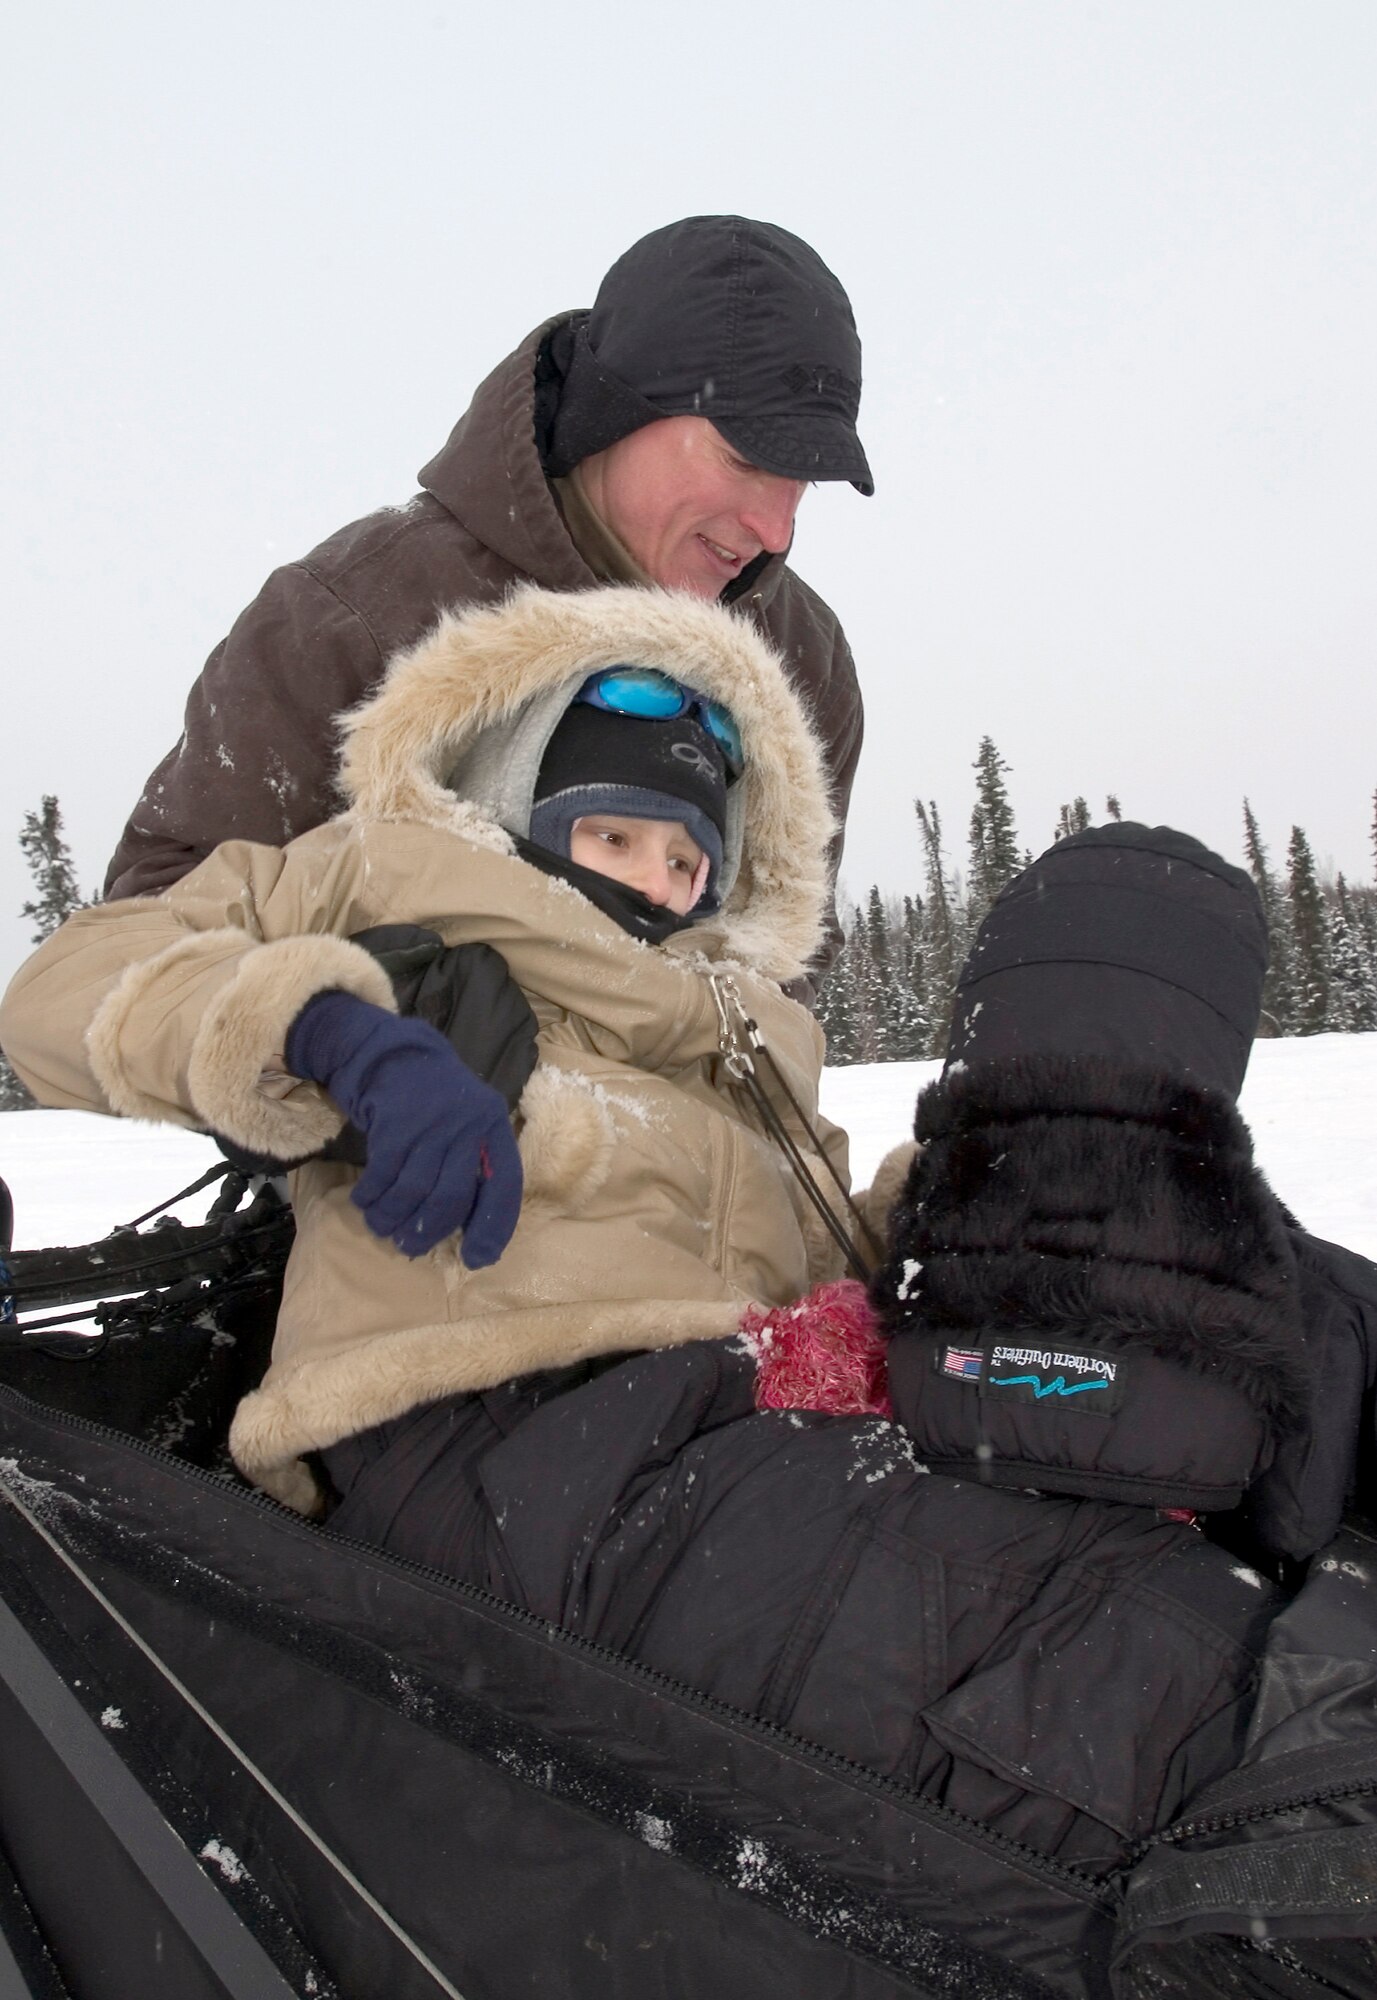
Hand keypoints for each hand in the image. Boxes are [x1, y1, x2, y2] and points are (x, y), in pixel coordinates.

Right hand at [286, 991, 521, 1265]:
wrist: (397, 1055)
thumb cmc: (438, 1106)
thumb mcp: (468, 1128)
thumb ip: (473, 1171)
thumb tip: (475, 1239)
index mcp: (494, 1128)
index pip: (504, 1185)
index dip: (492, 1226)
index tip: (477, 1258)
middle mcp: (468, 1124)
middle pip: (452, 1195)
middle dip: (429, 1231)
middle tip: (410, 1247)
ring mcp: (431, 1122)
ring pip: (414, 1190)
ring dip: (393, 1218)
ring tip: (383, 1228)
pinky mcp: (395, 1121)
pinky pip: (384, 1174)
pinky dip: (373, 1196)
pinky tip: (366, 1202)